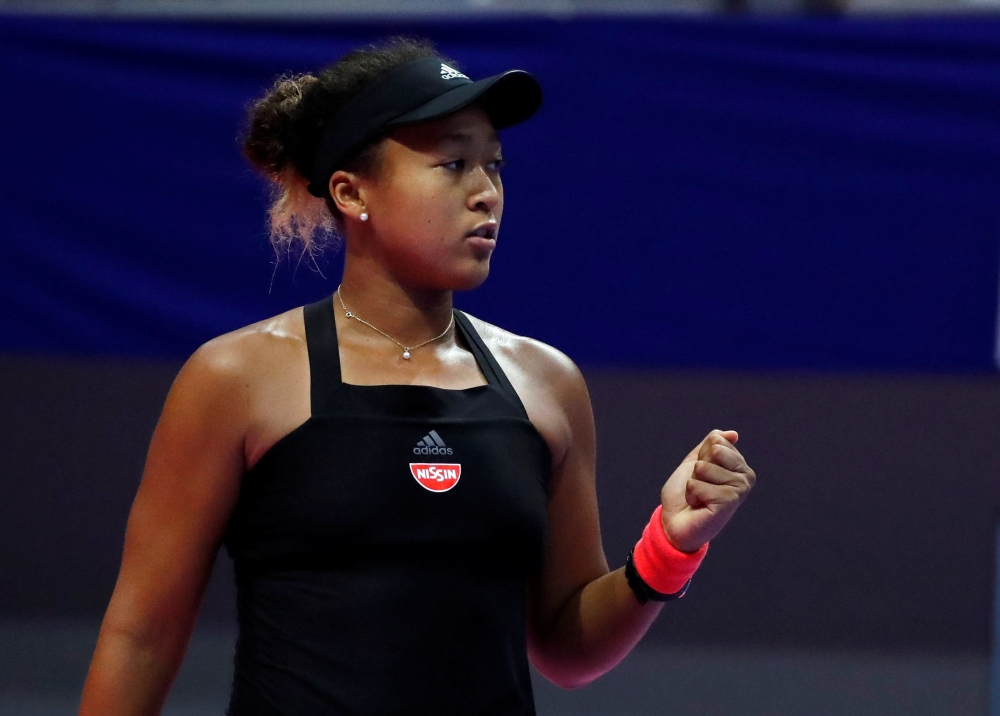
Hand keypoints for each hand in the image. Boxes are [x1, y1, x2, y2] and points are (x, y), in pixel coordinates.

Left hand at [659, 429, 755, 552]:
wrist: (675, 524)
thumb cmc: (684, 495)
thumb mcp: (695, 463)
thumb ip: (710, 446)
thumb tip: (732, 433)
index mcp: (739, 465)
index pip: (717, 440)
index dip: (700, 456)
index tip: (701, 474)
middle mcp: (745, 477)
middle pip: (714, 451)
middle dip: (698, 468)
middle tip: (701, 486)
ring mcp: (739, 490)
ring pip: (704, 468)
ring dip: (693, 483)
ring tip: (699, 498)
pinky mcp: (729, 502)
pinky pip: (698, 485)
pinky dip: (691, 495)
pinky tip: (699, 506)